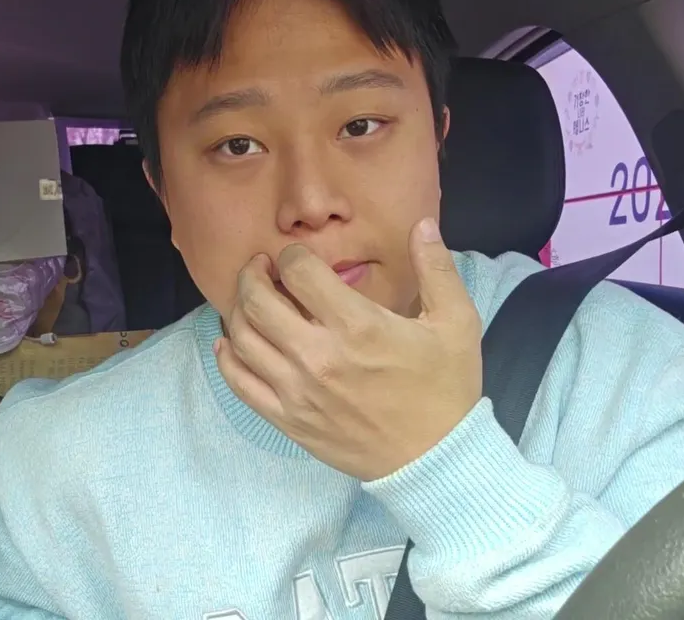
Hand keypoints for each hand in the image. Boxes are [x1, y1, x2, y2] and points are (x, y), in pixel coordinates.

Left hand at [214, 217, 482, 480]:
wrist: (436, 459)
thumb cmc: (446, 388)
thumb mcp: (456, 322)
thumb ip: (436, 267)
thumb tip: (423, 224)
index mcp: (357, 325)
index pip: (298, 272)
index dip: (291, 256)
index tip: (296, 258)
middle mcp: (318, 355)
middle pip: (257, 301)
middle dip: (253, 275)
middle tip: (260, 268)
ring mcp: (297, 390)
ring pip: (241, 339)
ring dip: (237, 310)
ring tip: (249, 299)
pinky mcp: (288, 420)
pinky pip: (240, 384)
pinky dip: (227, 358)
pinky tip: (229, 343)